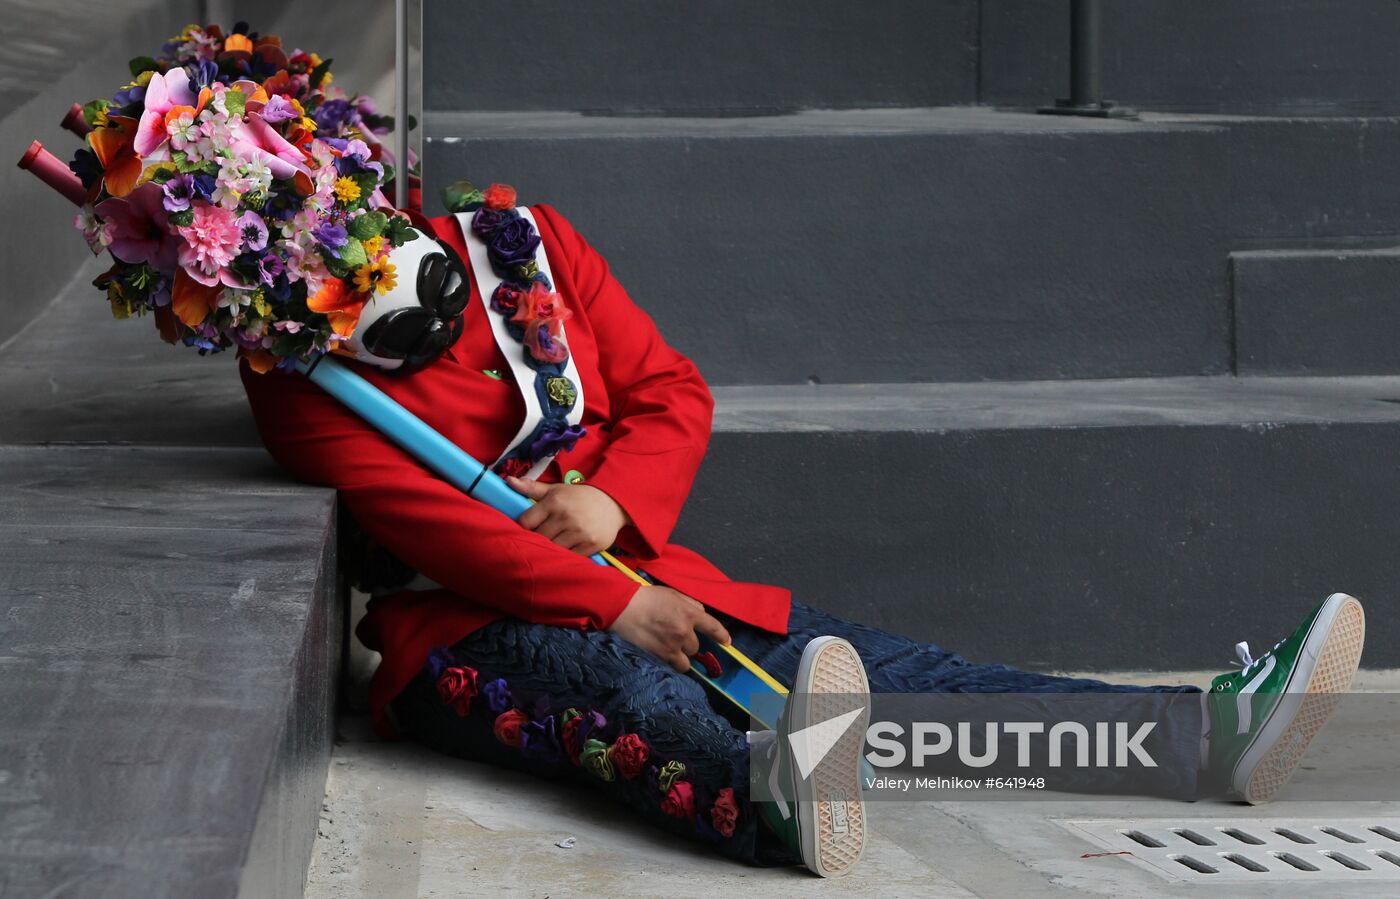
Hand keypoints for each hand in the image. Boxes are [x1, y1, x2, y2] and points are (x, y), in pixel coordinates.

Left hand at [506, 475, 631, 555]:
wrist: (613, 502)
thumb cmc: (579, 497)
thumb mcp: (556, 490)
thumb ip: (531, 488)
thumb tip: (508, 481)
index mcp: (555, 502)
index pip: (526, 522)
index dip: (524, 527)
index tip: (528, 528)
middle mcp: (566, 516)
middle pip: (539, 538)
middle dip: (537, 539)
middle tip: (540, 538)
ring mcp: (580, 532)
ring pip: (553, 549)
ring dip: (551, 548)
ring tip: (553, 544)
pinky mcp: (591, 544)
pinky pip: (570, 556)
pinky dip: (566, 555)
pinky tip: (567, 548)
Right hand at [608, 585, 731, 671]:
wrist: (623, 608)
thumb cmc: (647, 598)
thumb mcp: (672, 594)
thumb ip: (690, 604)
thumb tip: (701, 613)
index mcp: (689, 613)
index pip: (712, 626)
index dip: (722, 635)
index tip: (727, 642)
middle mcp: (684, 631)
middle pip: (695, 647)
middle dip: (687, 643)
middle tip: (674, 636)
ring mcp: (673, 646)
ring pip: (686, 660)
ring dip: (680, 656)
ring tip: (668, 648)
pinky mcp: (661, 656)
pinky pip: (674, 666)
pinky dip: (671, 663)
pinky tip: (663, 655)